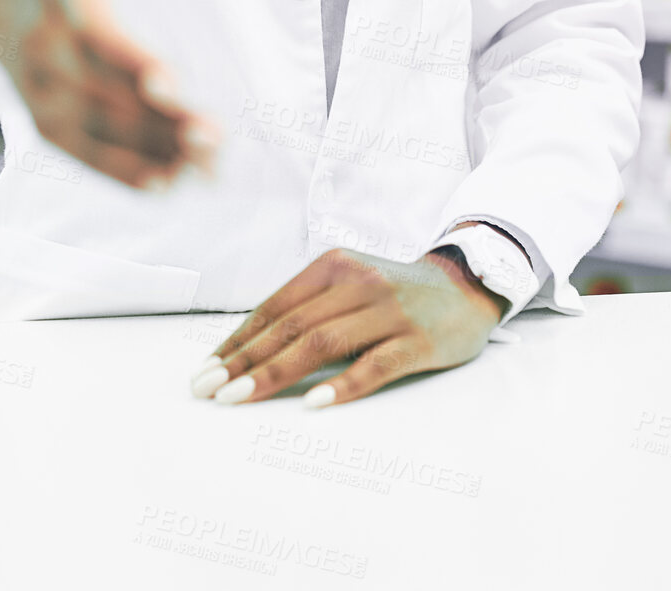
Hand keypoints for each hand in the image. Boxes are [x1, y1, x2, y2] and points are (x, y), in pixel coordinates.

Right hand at [0, 0, 219, 189]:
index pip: (96, 33)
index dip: (132, 61)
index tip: (175, 84)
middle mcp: (41, 44)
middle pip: (100, 92)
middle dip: (157, 121)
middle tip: (216, 138)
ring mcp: (37, 87)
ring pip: (92, 132)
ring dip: (149, 155)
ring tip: (207, 167)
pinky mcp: (42, 119)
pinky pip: (80, 155)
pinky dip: (122, 174)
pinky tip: (170, 186)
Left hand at [190, 246, 506, 408]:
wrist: (464, 287)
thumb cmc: (392, 293)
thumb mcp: (348, 285)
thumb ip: (309, 307)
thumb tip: (248, 349)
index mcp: (333, 266)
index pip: (275, 308)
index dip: (238, 340)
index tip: (206, 370)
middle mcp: (358, 282)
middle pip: (292, 326)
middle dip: (245, 360)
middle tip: (209, 390)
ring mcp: (389, 310)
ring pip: (323, 344)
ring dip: (276, 374)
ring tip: (240, 397)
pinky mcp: (417, 340)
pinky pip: (375, 365)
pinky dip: (342, 386)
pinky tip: (314, 405)